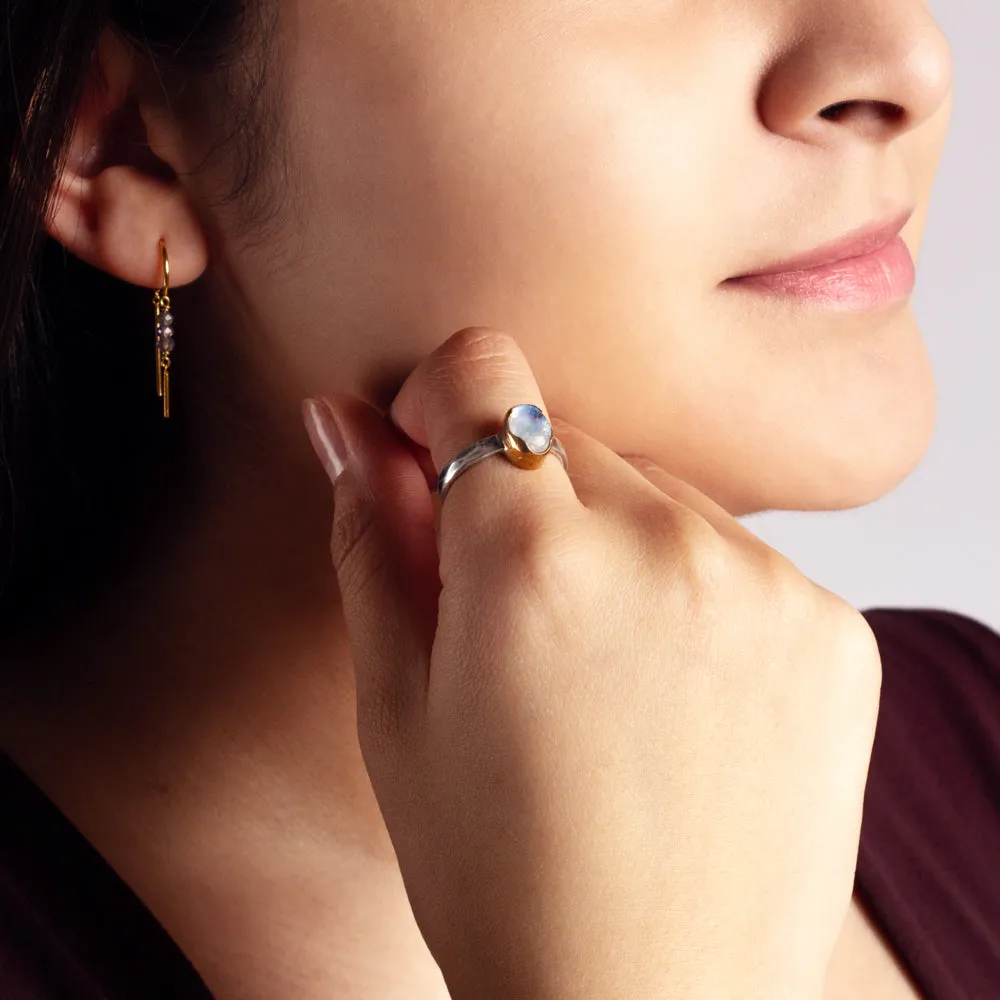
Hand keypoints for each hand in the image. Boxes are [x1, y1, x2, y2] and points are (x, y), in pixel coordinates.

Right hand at [302, 327, 881, 999]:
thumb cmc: (500, 875)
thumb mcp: (397, 705)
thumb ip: (371, 537)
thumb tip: (342, 420)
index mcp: (531, 562)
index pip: (481, 371)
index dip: (442, 406)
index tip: (434, 460)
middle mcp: (663, 545)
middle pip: (566, 441)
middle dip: (524, 503)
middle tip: (515, 622)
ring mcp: (765, 583)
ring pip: (655, 492)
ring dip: (614, 544)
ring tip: (601, 671)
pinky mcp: (834, 627)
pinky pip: (736, 553)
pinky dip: (695, 590)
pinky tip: (675, 693)